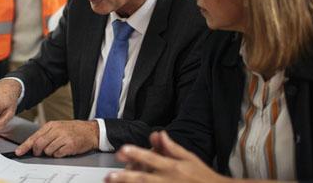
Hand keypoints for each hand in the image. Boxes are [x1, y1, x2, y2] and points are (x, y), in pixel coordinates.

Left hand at [15, 120, 98, 157]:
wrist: (90, 131)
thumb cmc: (74, 130)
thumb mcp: (58, 127)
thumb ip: (46, 135)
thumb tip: (34, 145)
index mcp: (51, 125)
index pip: (34, 137)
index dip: (25, 146)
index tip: (19, 152)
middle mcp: (56, 130)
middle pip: (39, 144)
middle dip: (38, 152)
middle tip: (41, 153)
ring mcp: (63, 137)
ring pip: (48, 151)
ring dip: (51, 153)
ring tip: (59, 148)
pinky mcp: (69, 144)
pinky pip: (57, 154)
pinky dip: (59, 155)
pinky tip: (64, 150)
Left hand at [105, 131, 229, 182]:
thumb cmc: (203, 177)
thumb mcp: (189, 158)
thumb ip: (172, 147)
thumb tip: (158, 134)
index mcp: (173, 167)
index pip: (152, 159)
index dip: (137, 154)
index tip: (123, 150)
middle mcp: (169, 181)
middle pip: (144, 179)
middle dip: (125, 178)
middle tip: (109, 176)